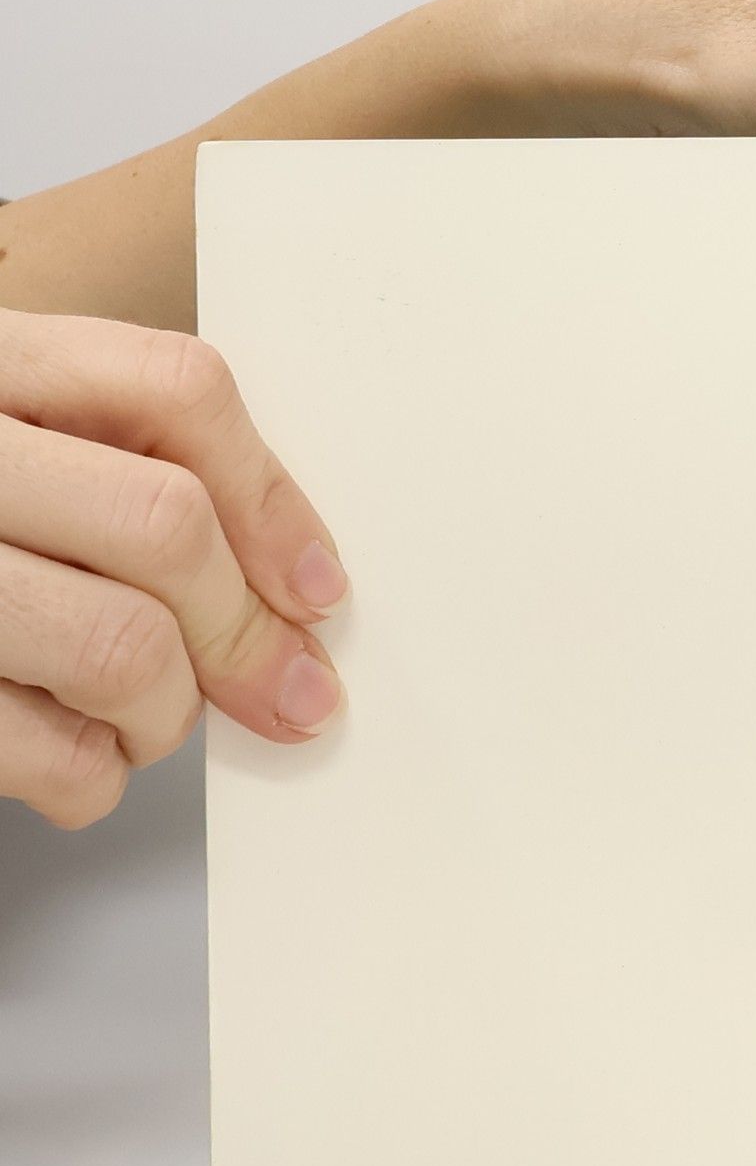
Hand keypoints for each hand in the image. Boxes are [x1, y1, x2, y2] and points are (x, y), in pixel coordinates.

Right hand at [0, 309, 346, 828]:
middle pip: (164, 528)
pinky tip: (70, 755)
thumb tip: (293, 596)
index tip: (316, 587)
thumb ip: (122, 471)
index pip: (172, 388)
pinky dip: (90, 777)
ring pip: (121, 648)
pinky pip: (49, 753)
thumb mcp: (16, 443)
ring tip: (143, 715)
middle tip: (281, 690)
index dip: (273, 501)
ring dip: (167, 712)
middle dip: (244, 634)